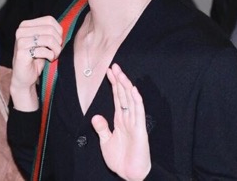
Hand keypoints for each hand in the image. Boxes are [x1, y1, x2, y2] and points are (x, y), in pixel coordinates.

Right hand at [9, 16, 62, 110]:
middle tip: (57, 51)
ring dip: (56, 50)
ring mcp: (20, 41)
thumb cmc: (35, 59)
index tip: (58, 42)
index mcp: (25, 25)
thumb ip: (50, 32)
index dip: (58, 31)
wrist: (24, 77)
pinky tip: (49, 60)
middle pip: (50, 29)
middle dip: (58, 42)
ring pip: (48, 39)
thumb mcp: (43, 42)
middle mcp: (21, 31)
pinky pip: (44, 50)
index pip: (49, 20)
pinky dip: (51, 56)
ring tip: (54, 56)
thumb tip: (66, 26)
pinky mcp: (21, 53)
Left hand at [91, 64, 150, 180]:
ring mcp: (135, 123)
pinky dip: (136, 101)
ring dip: (126, 86)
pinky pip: (138, 113)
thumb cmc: (120, 160)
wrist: (130, 175)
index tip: (109, 71)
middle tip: (114, 66)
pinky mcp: (140, 130)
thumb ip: (102, 128)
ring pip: (131, 101)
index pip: (117, 98)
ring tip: (121, 73)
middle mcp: (128, 119)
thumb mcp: (105, 142)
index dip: (113, 85)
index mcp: (120, 120)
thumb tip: (96, 116)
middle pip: (124, 96)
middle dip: (119, 80)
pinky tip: (133, 90)